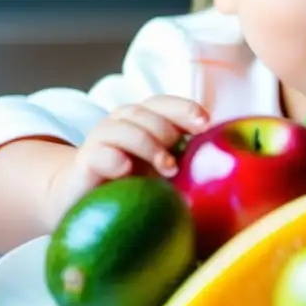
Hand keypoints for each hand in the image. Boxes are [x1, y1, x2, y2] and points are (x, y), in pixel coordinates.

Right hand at [46, 95, 208, 225]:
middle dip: (168, 130)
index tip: (206, 124)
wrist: (83, 202)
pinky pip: (99, 153)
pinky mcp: (84, 164)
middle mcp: (120, 124)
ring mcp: (100, 141)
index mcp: (142, 121)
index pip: (163, 103)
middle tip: (181, 159)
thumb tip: (223, 165)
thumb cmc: (131, 185)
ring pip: (124, 127)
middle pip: (145, 113)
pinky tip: (126, 170)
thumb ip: (184, 161)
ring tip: (167, 167)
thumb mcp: (161, 170)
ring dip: (149, 144)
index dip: (184, 108)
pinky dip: (114, 157)